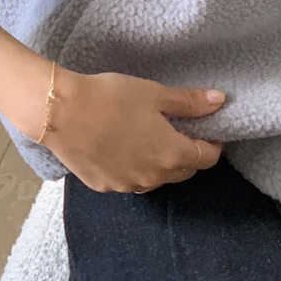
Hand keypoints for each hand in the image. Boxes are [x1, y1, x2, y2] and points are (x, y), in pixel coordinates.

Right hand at [37, 67, 225, 192]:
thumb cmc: (112, 98)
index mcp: (172, 155)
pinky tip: (122, 146)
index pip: (207, 158)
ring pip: (155, 178)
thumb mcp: (155, 94)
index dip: (213, 143)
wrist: (60, 112)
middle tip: (178, 128)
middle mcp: (153, 178)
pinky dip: (133, 167)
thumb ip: (190, 102)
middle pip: (183, 171)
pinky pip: (129, 180)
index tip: (208, 128)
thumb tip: (220, 101)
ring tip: (149, 137)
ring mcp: (127, 186)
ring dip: (160, 162)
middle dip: (188, 153)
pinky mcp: (104, 186)